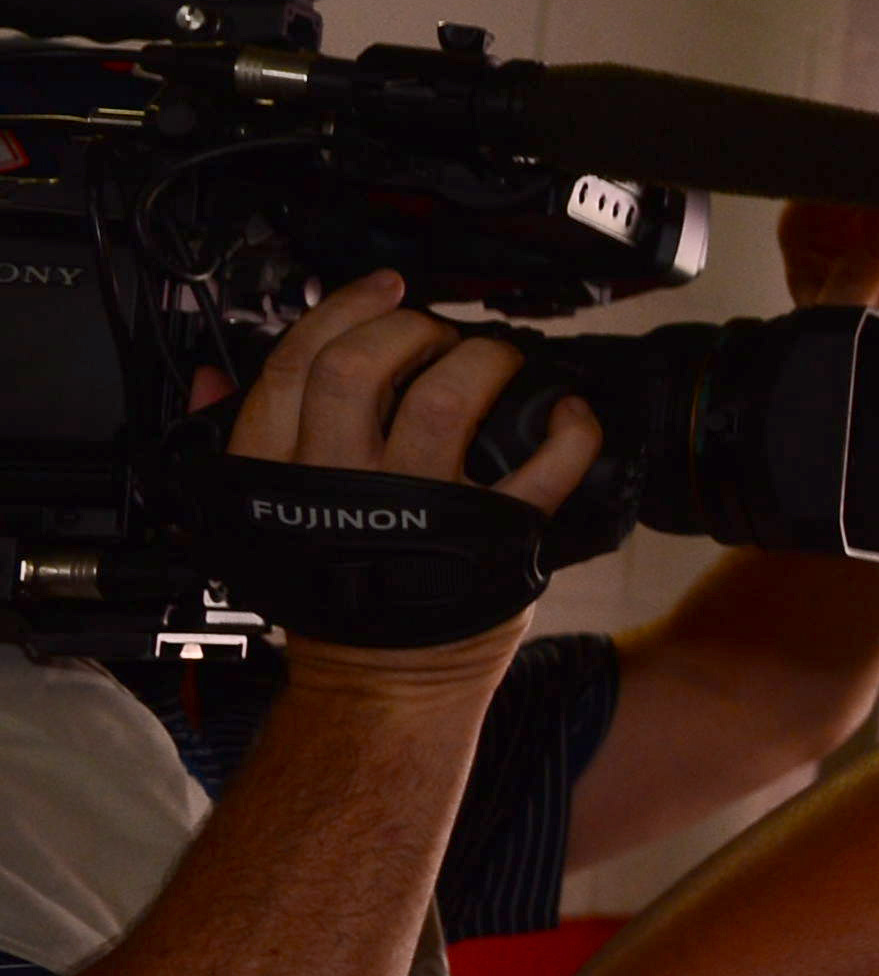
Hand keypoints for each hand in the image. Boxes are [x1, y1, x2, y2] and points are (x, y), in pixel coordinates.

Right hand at [221, 273, 601, 682]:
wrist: (379, 687)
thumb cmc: (331, 598)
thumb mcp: (254, 521)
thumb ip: (235, 443)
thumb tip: (211, 378)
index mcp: (278, 475)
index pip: (293, 366)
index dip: (342, 311)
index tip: (383, 289)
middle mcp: (343, 483)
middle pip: (361, 367)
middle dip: (407, 330)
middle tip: (436, 334)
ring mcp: (419, 507)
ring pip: (447, 398)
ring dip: (483, 361)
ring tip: (496, 362)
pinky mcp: (491, 535)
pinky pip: (542, 466)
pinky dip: (570, 430)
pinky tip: (568, 415)